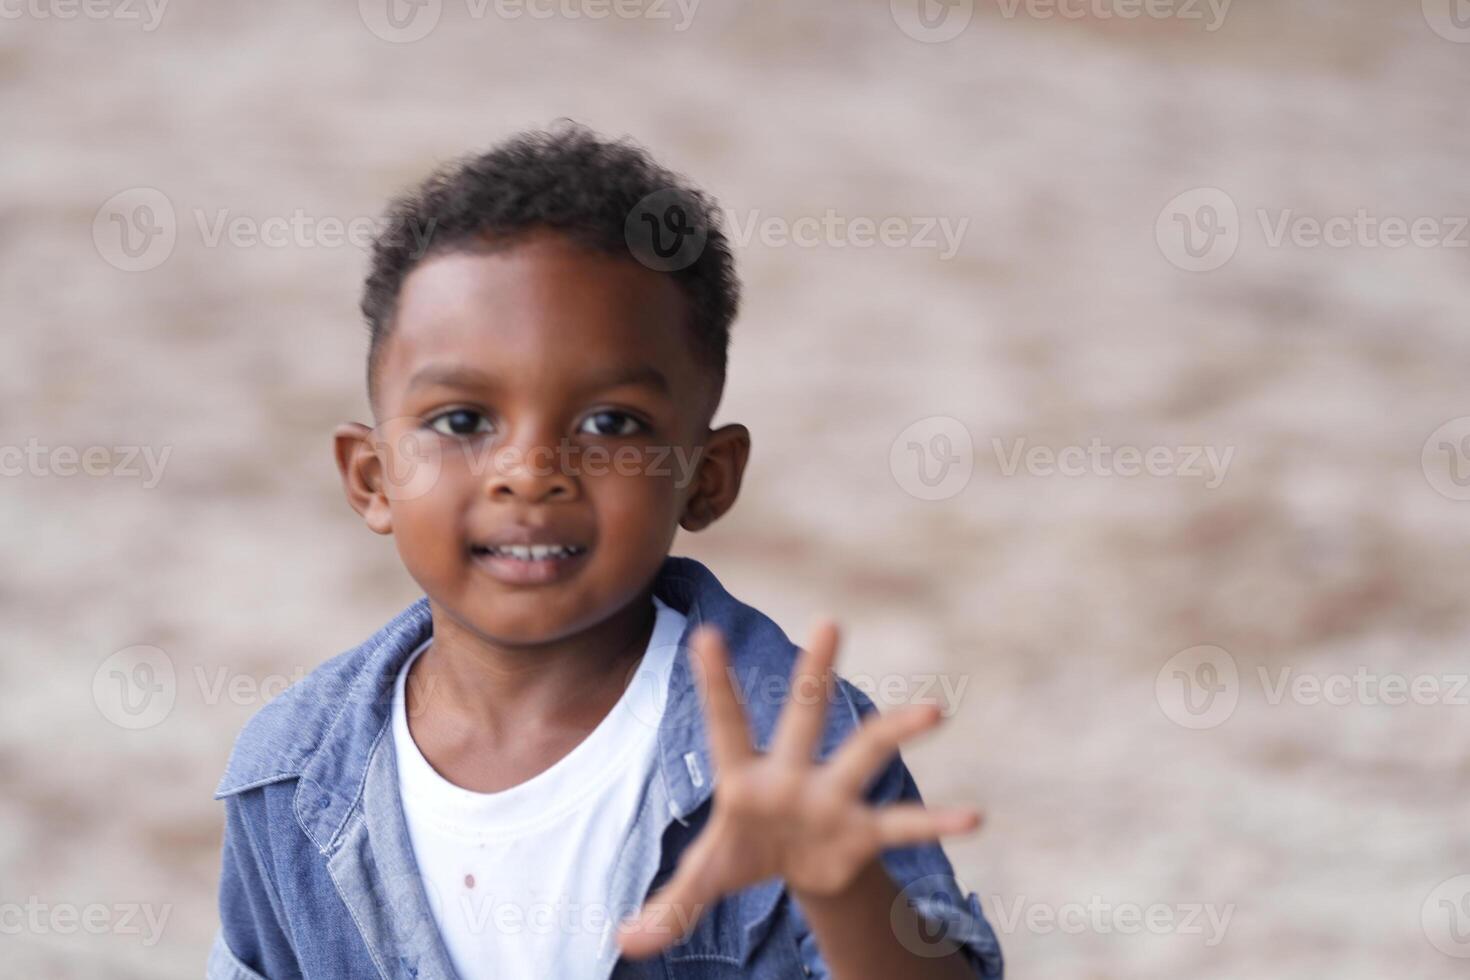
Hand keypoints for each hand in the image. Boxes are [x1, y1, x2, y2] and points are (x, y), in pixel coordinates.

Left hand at [617, 619, 980, 958]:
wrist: (793, 869)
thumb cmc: (740, 853)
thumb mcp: (702, 881)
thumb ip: (669, 907)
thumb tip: (627, 942)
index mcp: (744, 777)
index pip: (726, 723)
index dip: (716, 682)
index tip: (704, 635)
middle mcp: (792, 774)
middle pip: (804, 714)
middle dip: (815, 672)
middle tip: (830, 620)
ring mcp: (832, 797)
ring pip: (866, 753)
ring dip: (897, 731)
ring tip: (934, 709)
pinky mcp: (863, 832)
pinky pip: (903, 826)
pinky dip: (936, 823)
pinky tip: (972, 817)